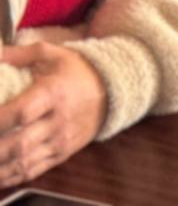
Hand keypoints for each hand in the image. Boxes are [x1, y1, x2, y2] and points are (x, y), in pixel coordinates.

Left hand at [0, 43, 106, 186]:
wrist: (113, 89)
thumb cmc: (77, 71)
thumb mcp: (53, 54)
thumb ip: (20, 55)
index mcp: (54, 93)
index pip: (22, 112)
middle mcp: (58, 120)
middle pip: (19, 144)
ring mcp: (61, 140)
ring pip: (24, 162)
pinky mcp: (63, 152)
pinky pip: (34, 170)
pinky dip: (11, 176)